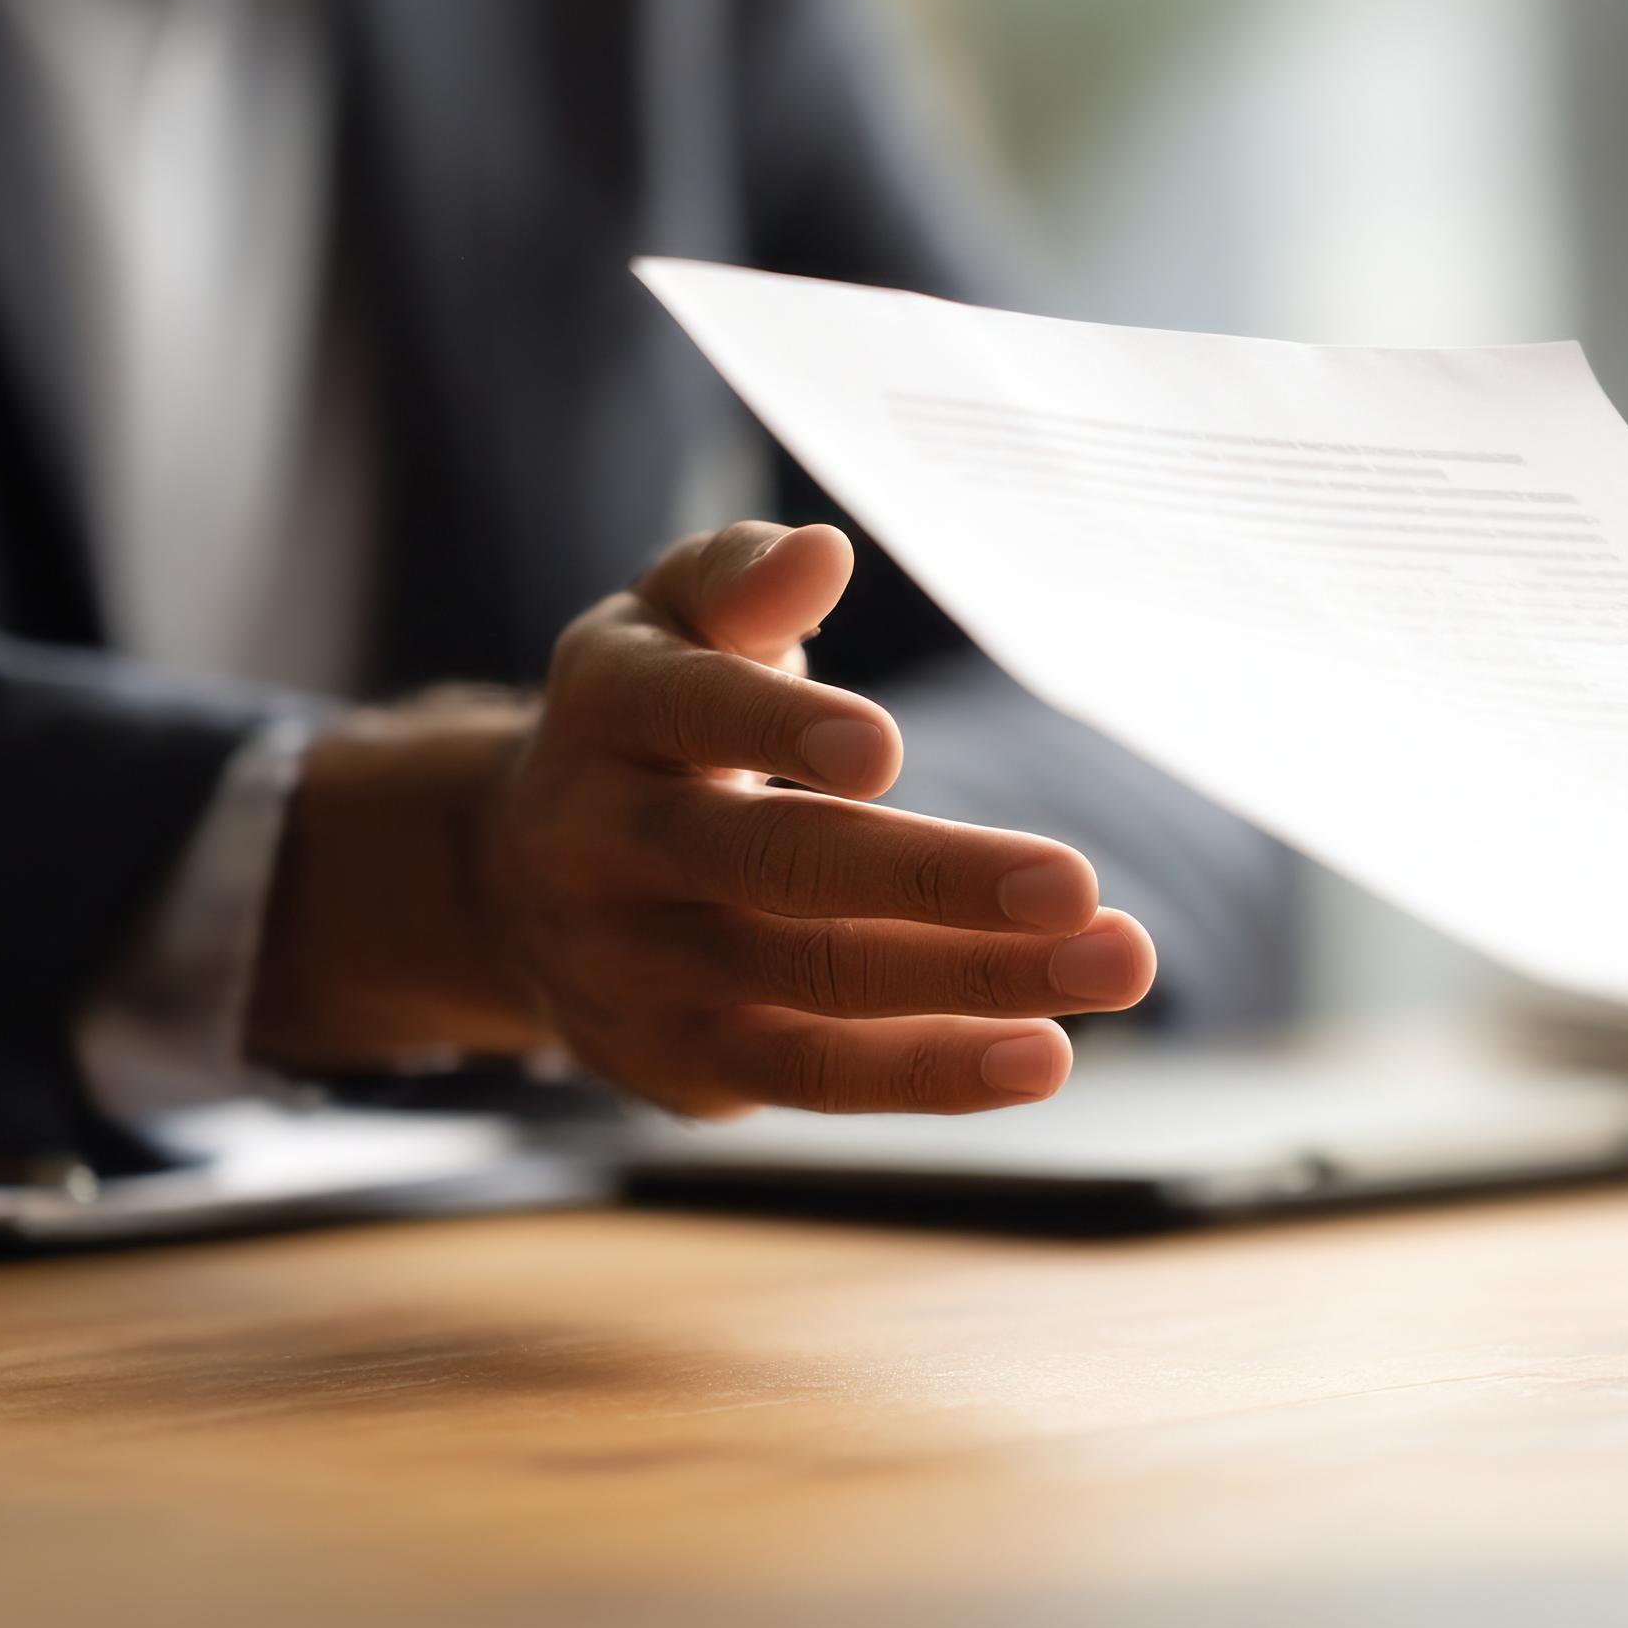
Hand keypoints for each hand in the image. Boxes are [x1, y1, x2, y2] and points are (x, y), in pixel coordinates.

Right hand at [251, 522, 1155, 1112]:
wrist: (513, 880)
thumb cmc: (649, 719)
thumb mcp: (666, 624)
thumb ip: (741, 581)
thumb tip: (821, 553)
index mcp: (608, 711)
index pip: (689, 713)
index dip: (778, 730)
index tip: (884, 749)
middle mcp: (602, 848)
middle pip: (774, 868)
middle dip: (931, 882)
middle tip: (1075, 885)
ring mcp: (634, 968)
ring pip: (813, 984)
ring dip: (974, 982)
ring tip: (1114, 968)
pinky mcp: (679, 1060)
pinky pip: (813, 1074)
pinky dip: (931, 1070)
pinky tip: (1042, 1055)